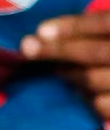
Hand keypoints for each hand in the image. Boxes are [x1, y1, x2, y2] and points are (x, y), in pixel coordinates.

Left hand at [24, 9, 109, 124]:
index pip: (105, 22)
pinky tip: (89, 96)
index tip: (40, 29)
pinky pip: (106, 106)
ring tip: (61, 71)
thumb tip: (62, 29)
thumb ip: (107, 25)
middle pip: (95, 52)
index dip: (72, 25)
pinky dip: (94, 102)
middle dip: (58, 51)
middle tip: (28, 48)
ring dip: (73, 76)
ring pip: (95, 81)